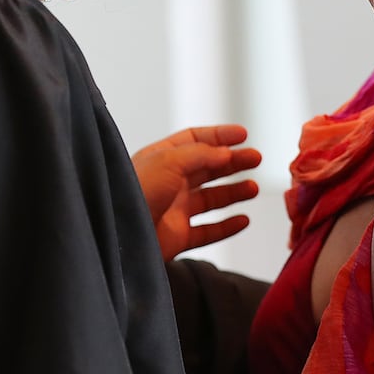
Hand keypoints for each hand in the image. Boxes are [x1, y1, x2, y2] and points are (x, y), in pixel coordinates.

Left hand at [131, 124, 261, 260]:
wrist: (118, 233)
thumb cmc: (134, 192)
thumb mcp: (169, 160)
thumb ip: (201, 154)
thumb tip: (225, 152)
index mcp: (162, 158)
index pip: (195, 141)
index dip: (220, 136)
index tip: (243, 136)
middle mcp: (169, 182)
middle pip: (207, 168)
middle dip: (233, 162)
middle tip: (256, 159)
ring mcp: (174, 210)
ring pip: (211, 199)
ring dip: (234, 192)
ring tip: (253, 189)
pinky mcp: (178, 237)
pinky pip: (208, 231)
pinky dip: (228, 226)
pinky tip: (243, 220)